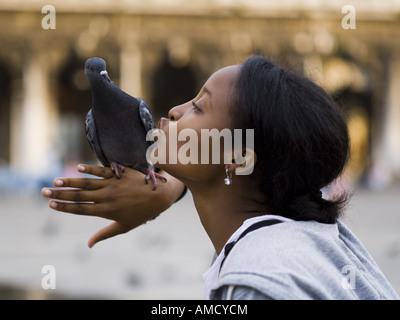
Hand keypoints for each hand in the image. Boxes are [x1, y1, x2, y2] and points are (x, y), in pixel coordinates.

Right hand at [41, 164, 184, 247]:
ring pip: (87, 183)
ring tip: (56, 181)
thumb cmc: (142, 213)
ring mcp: (112, 185)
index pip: (80, 209)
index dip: (64, 207)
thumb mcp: (124, 226)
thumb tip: (88, 244)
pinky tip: (78, 167)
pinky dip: (90, 168)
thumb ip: (104, 234)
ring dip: (70, 182)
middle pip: (79, 196)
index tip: (50, 205)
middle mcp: (106, 197)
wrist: (159, 196)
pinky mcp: (119, 174)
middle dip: (59, 194)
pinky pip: (102, 170)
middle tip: (43, 192)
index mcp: (106, 211)